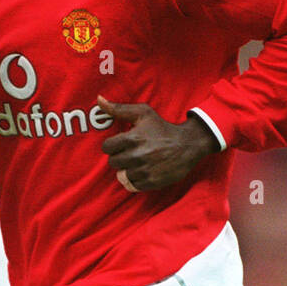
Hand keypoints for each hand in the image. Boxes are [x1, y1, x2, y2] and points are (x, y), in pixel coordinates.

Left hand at [97, 96, 218, 191]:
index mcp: (132, 138)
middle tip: (130, 152)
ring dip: (127, 169)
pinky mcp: (151, 182)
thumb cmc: (162, 128)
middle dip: (120, 156)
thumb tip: (99, 100)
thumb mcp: (143, 113)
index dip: (113, 145)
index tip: (121, 144)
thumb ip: (118, 108)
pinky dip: (135, 180)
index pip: (107, 147)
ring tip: (137, 162)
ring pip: (121, 175)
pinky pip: (132, 185)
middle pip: (113, 162)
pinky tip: (143, 171)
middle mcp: (137, 156)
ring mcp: (144, 170)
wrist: (187, 145)